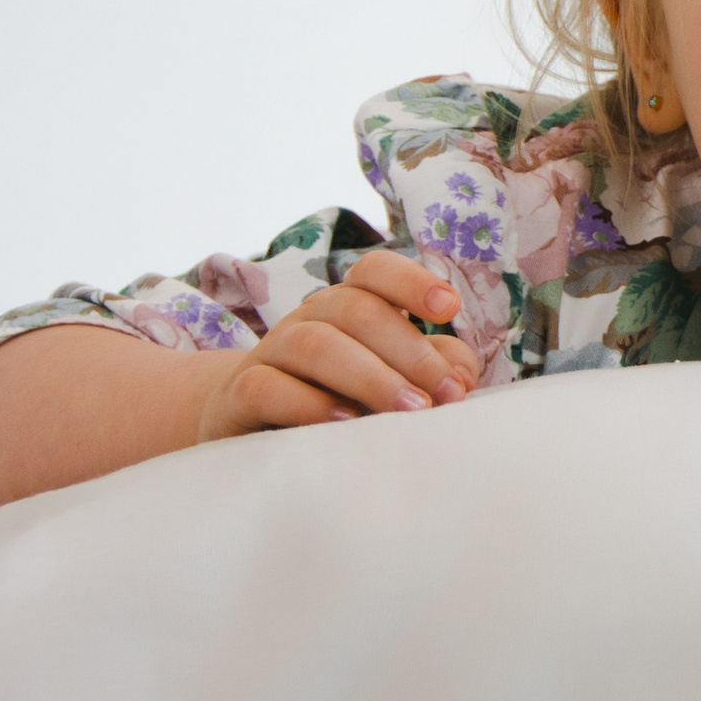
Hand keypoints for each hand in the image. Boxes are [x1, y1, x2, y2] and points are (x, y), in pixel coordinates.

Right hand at [195, 251, 480, 440]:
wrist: (248, 428)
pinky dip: (307, 403)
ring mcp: (270, 353)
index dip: (411, 281)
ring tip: (410, 409)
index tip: (449, 308)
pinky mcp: (239, 395)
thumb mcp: (391, 378)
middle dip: (410, 351)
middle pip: (357, 312)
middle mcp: (309, 318)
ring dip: (369, 376)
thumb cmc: (338, 397)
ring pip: (315, 344)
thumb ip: (434, 368)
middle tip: (446, 395)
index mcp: (348, 305)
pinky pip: (267, 387)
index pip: (374, 272)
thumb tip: (461, 377)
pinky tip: (344, 421)